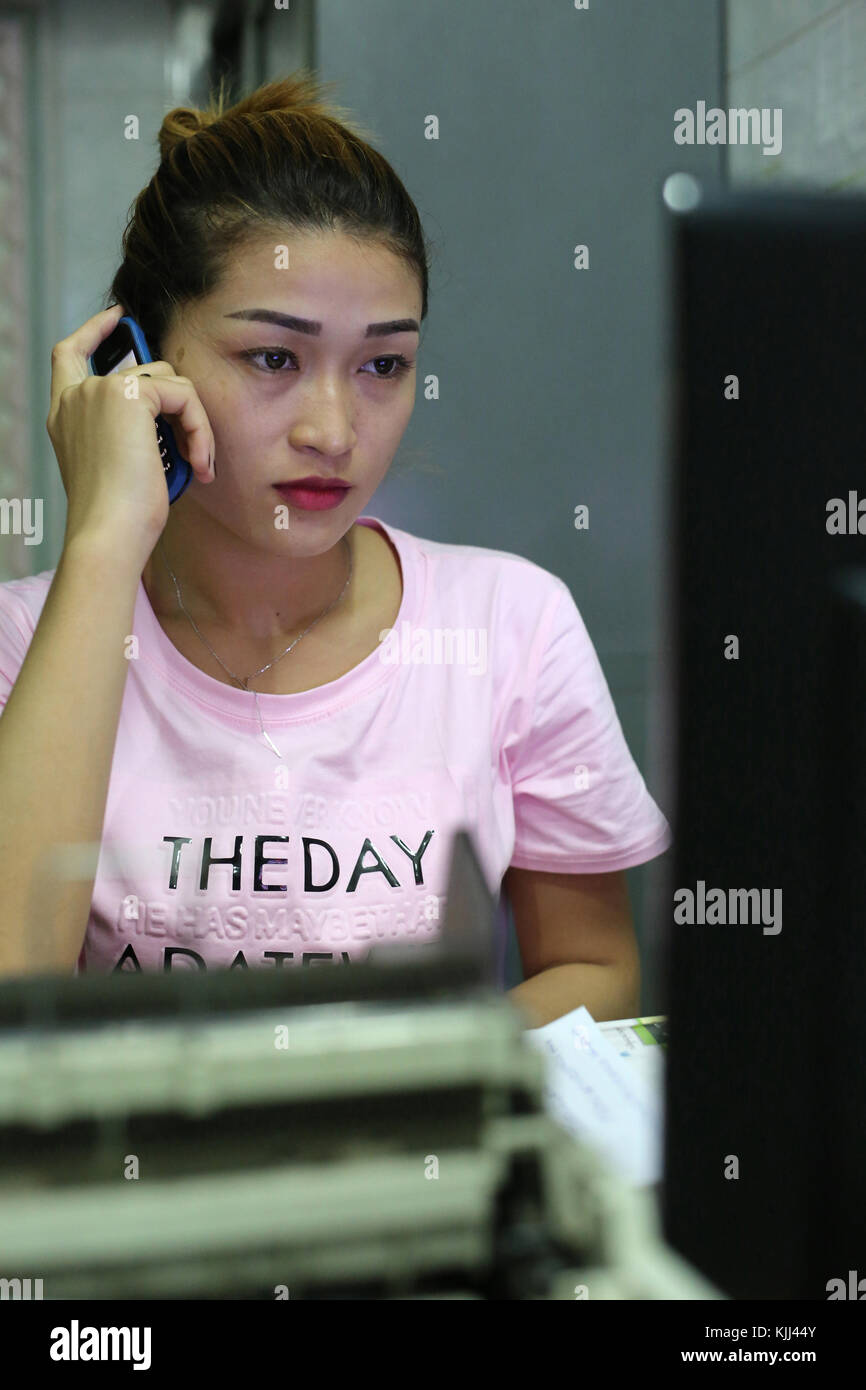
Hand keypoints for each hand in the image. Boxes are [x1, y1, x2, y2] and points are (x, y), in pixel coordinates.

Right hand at [46, 304, 214, 569]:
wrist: (108, 534)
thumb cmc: (118, 517)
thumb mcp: (120, 465)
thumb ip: (131, 431)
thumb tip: (173, 412)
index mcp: (65, 414)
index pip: (71, 354)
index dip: (94, 330)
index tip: (119, 317)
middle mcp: (77, 397)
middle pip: (146, 371)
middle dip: (180, 405)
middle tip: (195, 449)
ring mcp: (99, 391)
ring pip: (172, 384)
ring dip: (196, 424)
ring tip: (198, 464)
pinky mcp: (127, 395)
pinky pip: (184, 396)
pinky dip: (200, 430)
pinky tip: (199, 464)